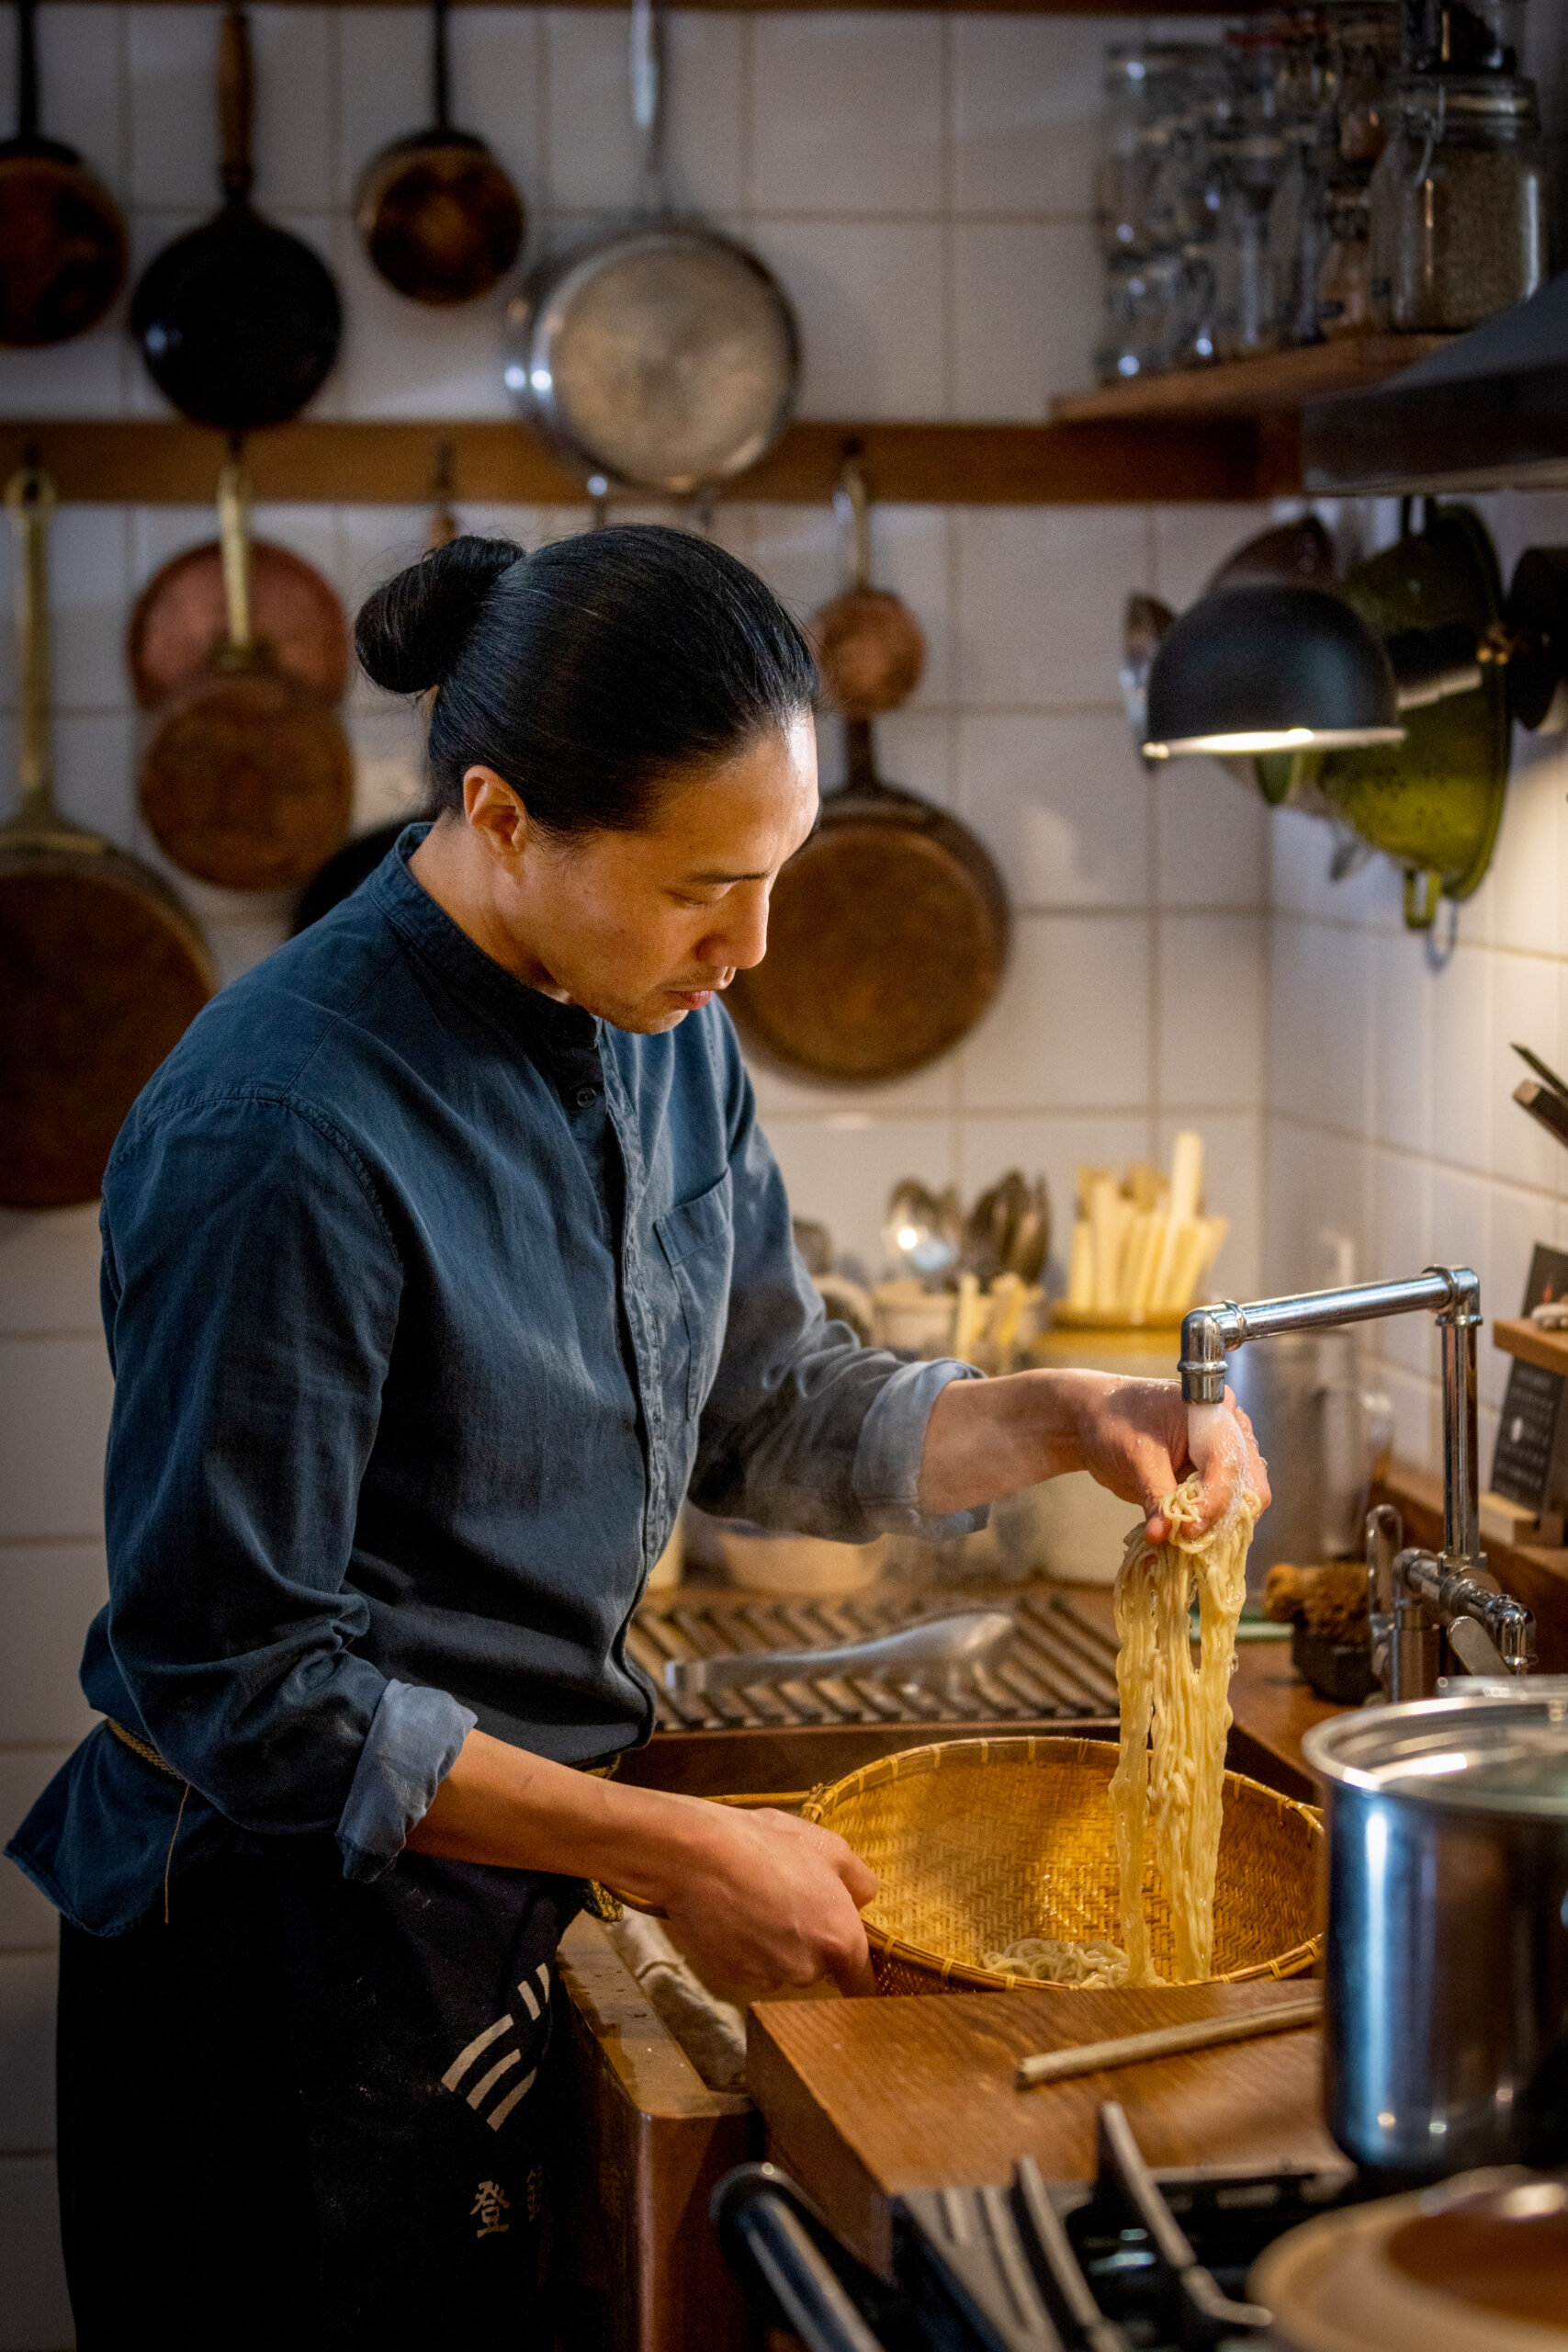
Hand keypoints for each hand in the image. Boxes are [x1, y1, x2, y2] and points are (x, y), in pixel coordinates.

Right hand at [651, 1802, 878, 1998]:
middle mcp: (808, 1969)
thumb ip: (858, 1880)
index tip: (846, 1956)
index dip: (855, 1969)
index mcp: (840, 1939)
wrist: (696, 1856)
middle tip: (788, 1901)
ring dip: (776, 1946)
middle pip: (819, 1968)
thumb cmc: (766, 1844)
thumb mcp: (827, 1845)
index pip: (862, 1982)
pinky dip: (746, 1950)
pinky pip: (751, 1969)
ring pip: (783, 1968)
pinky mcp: (732, 1979)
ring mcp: (767, 1978)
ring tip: (755, 1902)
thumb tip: (864, 1899)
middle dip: (810, 1942)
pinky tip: (734, 1915)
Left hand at [1065, 1373, 1268, 1543]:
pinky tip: (1180, 1540)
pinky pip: (1220, 1515)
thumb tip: (1162, 1535)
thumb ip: (1154, 1495)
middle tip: (1187, 1538)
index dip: (1215, 1499)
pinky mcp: (1211, 1485)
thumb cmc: (1116, 1421)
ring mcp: (1223, 1462)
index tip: (1189, 1528)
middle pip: (1249, 1487)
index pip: (1230, 1461)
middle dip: (1221, 1518)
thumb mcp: (1136, 1454)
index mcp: (1216, 1412)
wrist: (1096, 1423)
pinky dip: (1204, 1531)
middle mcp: (1231, 1435)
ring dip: (1214, 1529)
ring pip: (1240, 1507)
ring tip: (1181, 1541)